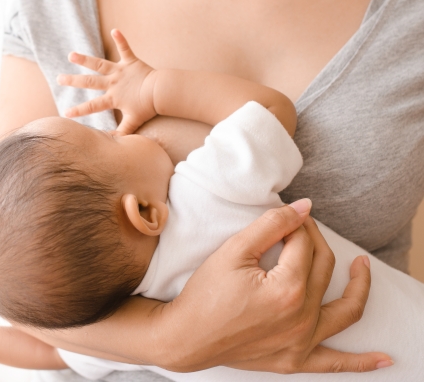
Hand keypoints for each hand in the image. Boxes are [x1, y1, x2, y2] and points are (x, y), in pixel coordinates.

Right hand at [57, 29, 157, 134]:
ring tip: (71, 55)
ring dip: (85, 59)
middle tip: (59, 79)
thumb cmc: (148, 108)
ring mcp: (121, 71)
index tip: (65, 114)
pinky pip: (125, 49)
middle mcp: (113, 83)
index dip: (78, 111)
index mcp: (113, 98)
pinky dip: (120, 39)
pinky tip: (115, 29)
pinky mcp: (131, 61)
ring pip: (100, 64)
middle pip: (89, 82)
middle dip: (73, 81)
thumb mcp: (133, 122)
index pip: (92, 106)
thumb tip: (111, 144)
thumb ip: (121, 133)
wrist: (162, 93)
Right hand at [149, 199, 392, 372]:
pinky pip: (336, 362)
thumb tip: (304, 207)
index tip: (286, 216)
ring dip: (359, 287)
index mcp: (287, 288)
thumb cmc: (204, 294)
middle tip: (299, 229)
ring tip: (363, 268)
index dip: (296, 225)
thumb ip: (271, 226)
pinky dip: (362, 362)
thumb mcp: (233, 251)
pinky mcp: (295, 360)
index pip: (304, 245)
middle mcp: (302, 317)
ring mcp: (301, 342)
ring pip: (345, 311)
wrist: (185, 337)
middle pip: (323, 269)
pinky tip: (384, 359)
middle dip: (313, 242)